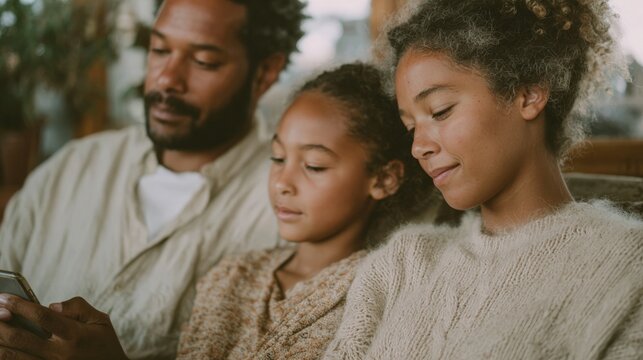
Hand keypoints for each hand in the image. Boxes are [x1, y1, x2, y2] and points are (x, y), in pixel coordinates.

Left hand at [0, 294, 127, 359]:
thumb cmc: (105, 345)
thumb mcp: (101, 321)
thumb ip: (78, 307)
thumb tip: (52, 305)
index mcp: (75, 335)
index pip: (42, 317)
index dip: (20, 306)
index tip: (3, 297)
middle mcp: (60, 354)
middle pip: (21, 338)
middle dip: (2, 323)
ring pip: (14, 357)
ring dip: (0, 343)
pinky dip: (8, 358)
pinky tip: (3, 348)